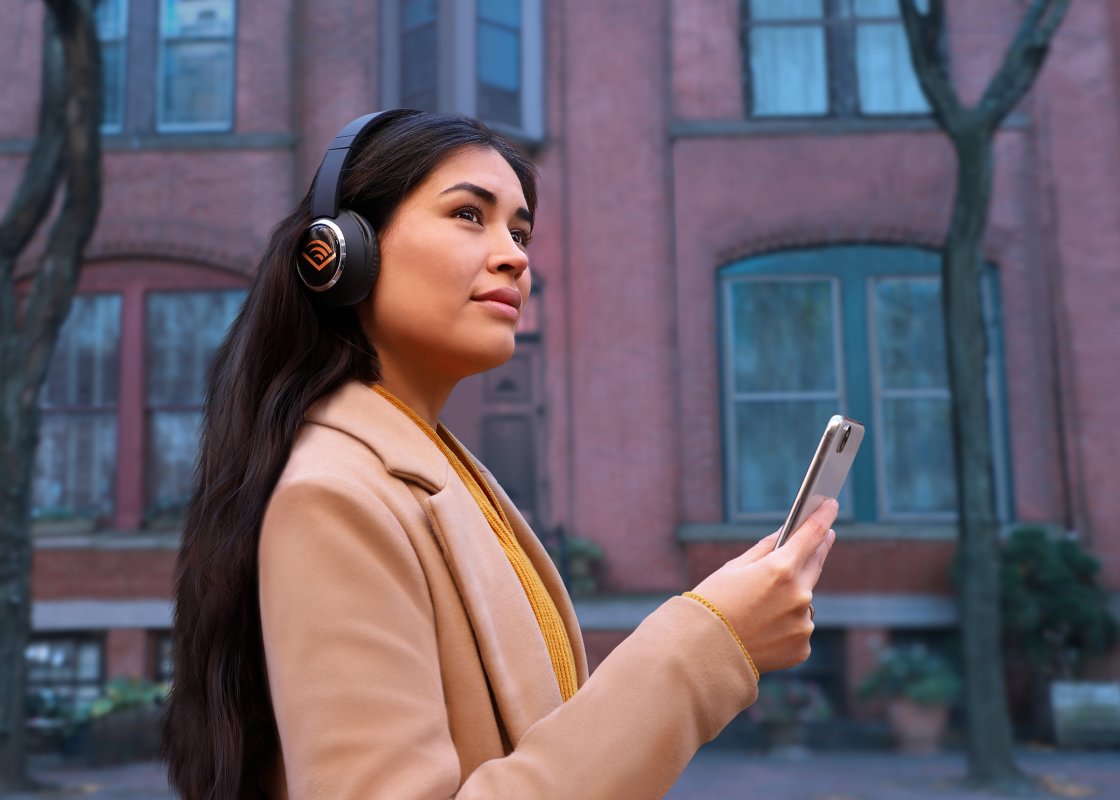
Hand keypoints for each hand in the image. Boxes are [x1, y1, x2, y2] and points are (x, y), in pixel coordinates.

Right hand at [689, 499, 837, 673]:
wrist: (703, 652)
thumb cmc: (713, 604)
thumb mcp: (733, 569)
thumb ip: (764, 550)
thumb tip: (784, 536)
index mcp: (781, 569)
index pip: (811, 534)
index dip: (823, 516)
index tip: (831, 504)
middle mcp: (799, 594)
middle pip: (815, 564)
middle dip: (818, 549)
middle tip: (824, 536)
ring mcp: (803, 622)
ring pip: (804, 599)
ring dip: (794, 595)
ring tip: (765, 604)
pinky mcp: (802, 646)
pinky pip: (800, 626)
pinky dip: (787, 624)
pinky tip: (765, 629)